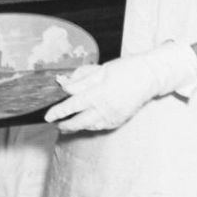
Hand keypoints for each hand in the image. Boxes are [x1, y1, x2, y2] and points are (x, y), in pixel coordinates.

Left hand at [44, 42, 196, 132]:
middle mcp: (105, 107)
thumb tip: (64, 84)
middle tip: (54, 124)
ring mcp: (113, 116)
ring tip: (65, 126)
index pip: (73, 104)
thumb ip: (81, 80)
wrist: (148, 77)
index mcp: (98, 92)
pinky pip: (100, 127)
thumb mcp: (100, 70)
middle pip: (80, 120)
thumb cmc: (123, 69)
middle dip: (65, 124)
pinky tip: (84, 124)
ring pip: (89, 126)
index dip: (59, 111)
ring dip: (76, 126)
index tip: (48, 116)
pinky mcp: (119, 120)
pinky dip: (90, 126)